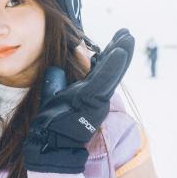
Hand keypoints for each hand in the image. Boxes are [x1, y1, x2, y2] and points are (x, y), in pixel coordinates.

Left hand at [23, 29, 134, 173]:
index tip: (115, 38)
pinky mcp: (93, 103)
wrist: (48, 145)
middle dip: (119, 50)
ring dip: (121, 53)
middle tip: (126, 32)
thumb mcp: (52, 96)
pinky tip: (119, 51)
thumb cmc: (51, 124)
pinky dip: (112, 66)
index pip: (100, 69)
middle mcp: (95, 95)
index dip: (108, 54)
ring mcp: (96, 99)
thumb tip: (56, 69)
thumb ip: (56, 82)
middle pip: (110, 69)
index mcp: (87, 92)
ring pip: (111, 73)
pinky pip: (104, 81)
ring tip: (127, 36)